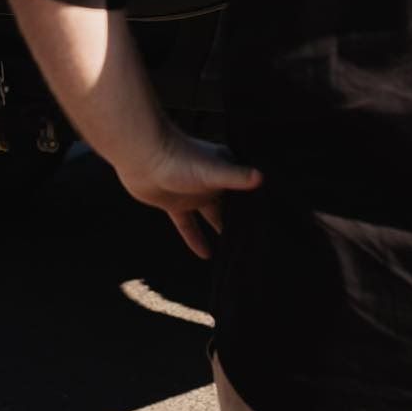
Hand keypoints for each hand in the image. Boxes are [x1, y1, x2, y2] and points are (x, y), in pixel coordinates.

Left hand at [118, 128, 262, 259]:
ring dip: (220, 229)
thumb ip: (236, 176)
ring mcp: (191, 192)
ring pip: (210, 215)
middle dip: (240, 220)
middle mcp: (208, 180)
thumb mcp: (212, 171)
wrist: (141, 156)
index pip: (244, 191)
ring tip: (235, 251)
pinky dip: (195, 239)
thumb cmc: (177, 156)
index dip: (256, 206)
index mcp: (222, 167)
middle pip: (229, 205)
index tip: (270, 223)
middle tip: (255, 242)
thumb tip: (262, 177)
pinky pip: (187, 225)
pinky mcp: (174, 203)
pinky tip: (205, 254)